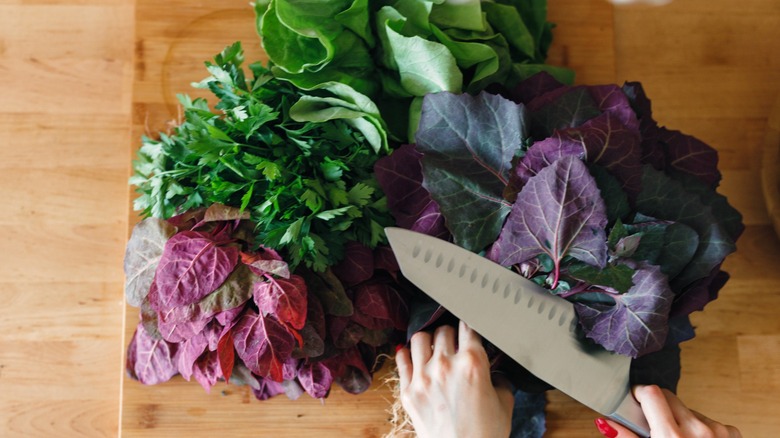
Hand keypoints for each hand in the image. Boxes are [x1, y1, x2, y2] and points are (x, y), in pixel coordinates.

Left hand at [395, 320, 514, 437]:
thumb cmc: (485, 434)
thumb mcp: (504, 402)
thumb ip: (499, 378)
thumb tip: (493, 370)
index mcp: (472, 363)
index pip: (468, 326)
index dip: (471, 324)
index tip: (470, 327)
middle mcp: (445, 365)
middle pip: (444, 329)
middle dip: (451, 335)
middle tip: (455, 344)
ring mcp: (423, 377)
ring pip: (420, 338)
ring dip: (429, 340)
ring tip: (434, 349)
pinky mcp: (408, 391)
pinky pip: (402, 359)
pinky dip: (408, 354)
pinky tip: (415, 357)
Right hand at [595, 385, 741, 437]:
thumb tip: (607, 423)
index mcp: (672, 437)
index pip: (652, 393)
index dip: (640, 394)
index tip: (635, 400)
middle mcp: (698, 430)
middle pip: (668, 396)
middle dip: (657, 406)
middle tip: (653, 426)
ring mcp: (718, 430)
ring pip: (687, 409)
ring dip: (678, 419)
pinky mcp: (731, 433)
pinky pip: (706, 419)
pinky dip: (698, 428)